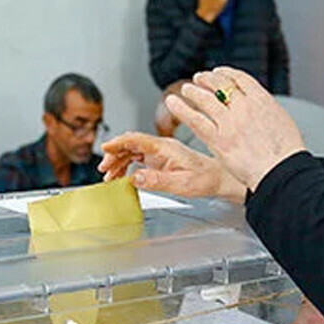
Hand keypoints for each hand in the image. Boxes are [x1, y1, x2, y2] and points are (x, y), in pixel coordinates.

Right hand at [99, 132, 246, 202]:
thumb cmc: (205, 179)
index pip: (136, 139)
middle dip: (114, 155)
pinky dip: (127, 165)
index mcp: (165, 147)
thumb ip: (157, 180)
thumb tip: (135, 177)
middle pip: (130, 144)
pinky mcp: (161, 159)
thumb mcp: (181, 184)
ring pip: (132, 151)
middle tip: (104, 169)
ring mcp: (160, 152)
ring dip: (119, 161)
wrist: (219, 178)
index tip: (105, 148)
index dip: (118, 143)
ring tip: (109, 176)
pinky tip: (122, 175)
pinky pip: (139, 158)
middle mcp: (161, 147)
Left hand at [166, 67, 306, 191]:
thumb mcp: (283, 122)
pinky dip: (182, 109)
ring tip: (187, 89)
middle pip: (221, 85)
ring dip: (193, 91)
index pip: (240, 79)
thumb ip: (266, 112)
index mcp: (262, 101)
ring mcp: (230, 123)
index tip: (220, 73)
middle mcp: (244, 107)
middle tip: (200, 78)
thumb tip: (260, 109)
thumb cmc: (286, 155)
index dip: (227, 74)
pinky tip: (174, 103)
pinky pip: (195, 120)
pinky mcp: (218, 139)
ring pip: (206, 99)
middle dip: (208, 79)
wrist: (281, 171)